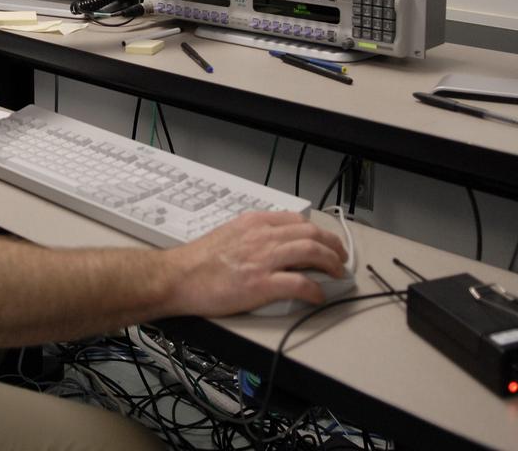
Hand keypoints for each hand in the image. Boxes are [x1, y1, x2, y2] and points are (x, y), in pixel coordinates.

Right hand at [163, 211, 348, 316]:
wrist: (178, 277)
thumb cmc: (197, 261)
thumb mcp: (228, 234)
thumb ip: (252, 236)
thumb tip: (272, 247)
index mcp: (254, 223)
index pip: (297, 221)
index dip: (318, 232)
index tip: (325, 241)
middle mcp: (262, 236)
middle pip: (311, 234)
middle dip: (332, 246)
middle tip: (339, 258)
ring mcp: (263, 259)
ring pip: (311, 253)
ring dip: (330, 264)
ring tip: (336, 274)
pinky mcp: (261, 284)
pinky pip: (299, 284)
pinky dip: (314, 290)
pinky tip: (318, 296)